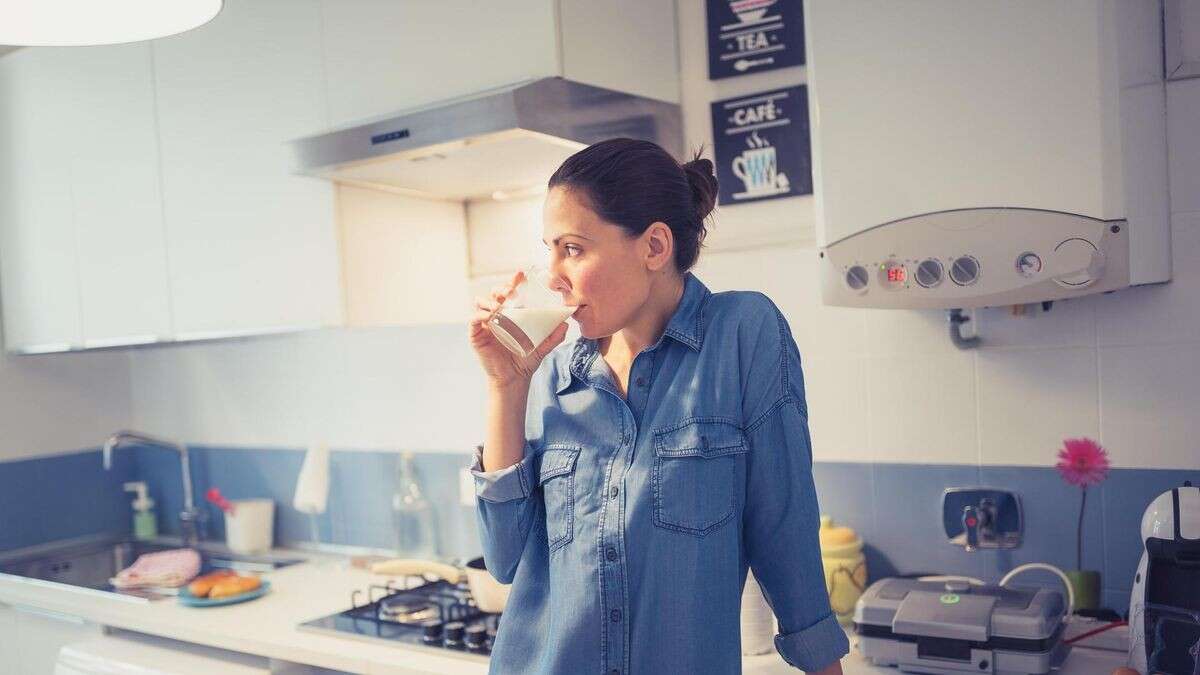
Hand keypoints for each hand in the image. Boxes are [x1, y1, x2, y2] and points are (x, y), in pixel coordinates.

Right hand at [468, 271, 569, 388]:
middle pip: (493, 293)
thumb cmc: (526, 359)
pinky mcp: (476, 335)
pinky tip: (490, 317)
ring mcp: (485, 324)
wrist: (514, 378)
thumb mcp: (543, 346)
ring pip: (480, 302)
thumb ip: (554, 336)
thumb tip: (565, 324)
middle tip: (511, 293)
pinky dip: (480, 315)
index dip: (513, 281)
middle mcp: (496, 315)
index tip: (521, 274)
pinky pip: (474, 320)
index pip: (510, 292)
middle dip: (501, 288)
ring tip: (499, 306)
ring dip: (489, 300)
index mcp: (511, 313)